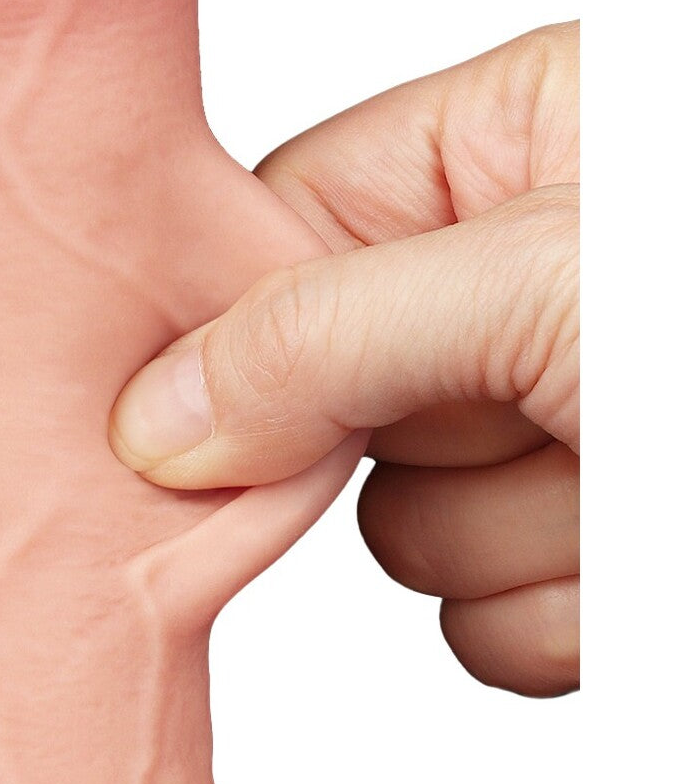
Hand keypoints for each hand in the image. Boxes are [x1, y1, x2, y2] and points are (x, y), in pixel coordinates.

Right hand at [110, 23, 578, 697]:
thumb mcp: (543, 276)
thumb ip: (323, 335)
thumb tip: (154, 422)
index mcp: (500, 157)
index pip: (284, 240)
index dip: (245, 338)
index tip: (212, 421)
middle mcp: (509, 289)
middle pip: (326, 408)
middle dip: (396, 450)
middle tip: (498, 423)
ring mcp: (540, 426)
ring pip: (409, 540)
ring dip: (506, 538)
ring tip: (616, 483)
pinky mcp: (574, 546)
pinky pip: (487, 627)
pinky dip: (555, 614)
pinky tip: (629, 560)